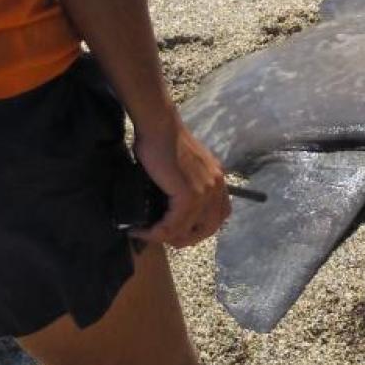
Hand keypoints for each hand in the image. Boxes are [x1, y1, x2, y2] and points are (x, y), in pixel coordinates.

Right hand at [131, 110, 230, 247]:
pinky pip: (175, 224)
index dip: (202, 228)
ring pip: (188, 229)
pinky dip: (158, 231)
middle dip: (187, 239)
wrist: (159, 126)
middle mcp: (216, 185)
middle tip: (164, 238)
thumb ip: (186, 182)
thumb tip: (169, 204)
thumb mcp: (184, 165)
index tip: (181, 231)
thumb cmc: (163, 141)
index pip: (220, 213)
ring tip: (147, 234)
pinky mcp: (189, 194)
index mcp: (217, 178)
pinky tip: (144, 230)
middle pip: (210, 227)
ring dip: (166, 237)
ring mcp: (205, 191)